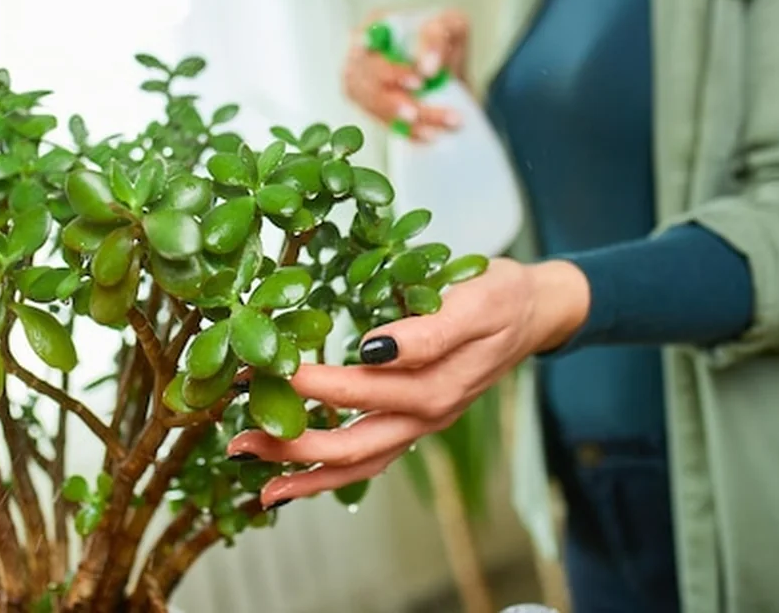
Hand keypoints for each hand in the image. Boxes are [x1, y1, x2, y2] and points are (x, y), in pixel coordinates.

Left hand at [226, 259, 590, 507]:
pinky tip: (299, 475)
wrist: (538, 312)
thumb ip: (431, 329)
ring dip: (308, 475)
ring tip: (260, 484)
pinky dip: (333, 473)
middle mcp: (427, 414)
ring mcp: (422, 423)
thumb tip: (375, 347)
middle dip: (293, 449)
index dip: (311, 385)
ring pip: (361, 463)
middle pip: (354, 447)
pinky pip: (372, 458)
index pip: (362, 392)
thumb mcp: (478, 299)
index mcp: (437, 383)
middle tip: (240, 440)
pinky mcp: (417, 421)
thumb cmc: (504, 296)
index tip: (264, 369)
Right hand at [342, 8, 470, 140]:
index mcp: (376, 24)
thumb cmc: (444, 39)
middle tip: (420, 114)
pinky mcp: (368, 106)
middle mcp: (360, 53)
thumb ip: (438, 38)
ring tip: (435, 130)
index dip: (389, 66)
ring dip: (403, 122)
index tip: (418, 83)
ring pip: (373, 106)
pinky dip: (406, 132)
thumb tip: (426, 68)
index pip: (370, 45)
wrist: (445, 70)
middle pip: (366, 81)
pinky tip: (429, 135)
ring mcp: (359, 81)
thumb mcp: (452, 26)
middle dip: (394, 102)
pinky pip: (381, 123)